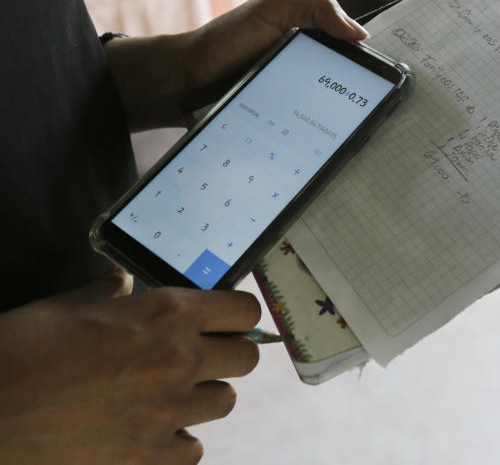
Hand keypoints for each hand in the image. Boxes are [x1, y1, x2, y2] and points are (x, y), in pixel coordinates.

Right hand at [0, 265, 260, 463]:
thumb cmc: (21, 349)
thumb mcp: (69, 305)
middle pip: (247, 358)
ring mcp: (169, 411)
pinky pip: (194, 449)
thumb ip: (110, 293)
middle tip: (197, 359)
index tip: (225, 322)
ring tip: (168, 396)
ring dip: (202, 398)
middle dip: (226, 356)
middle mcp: (179, 359)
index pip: (245, 310)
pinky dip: (178, 441)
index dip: (237, 316)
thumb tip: (121, 281)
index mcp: (166, 313)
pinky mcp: (149, 456)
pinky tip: (151, 432)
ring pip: (225, 402)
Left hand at [107, 0, 368, 130]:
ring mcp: (296, 101)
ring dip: (343, 122)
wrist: (182, 83)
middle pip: (346, 86)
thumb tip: (360, 33)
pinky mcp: (283, 126)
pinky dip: (319, 138)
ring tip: (366, 132)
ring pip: (329, 113)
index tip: (400, 75)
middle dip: (365, 97)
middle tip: (388, 109)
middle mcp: (307, 72)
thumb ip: (315, 9)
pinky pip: (307, 132)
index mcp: (310, 41)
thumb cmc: (224, 40)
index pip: (351, 51)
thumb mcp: (270, 11)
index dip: (374, 61)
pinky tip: (331, 146)